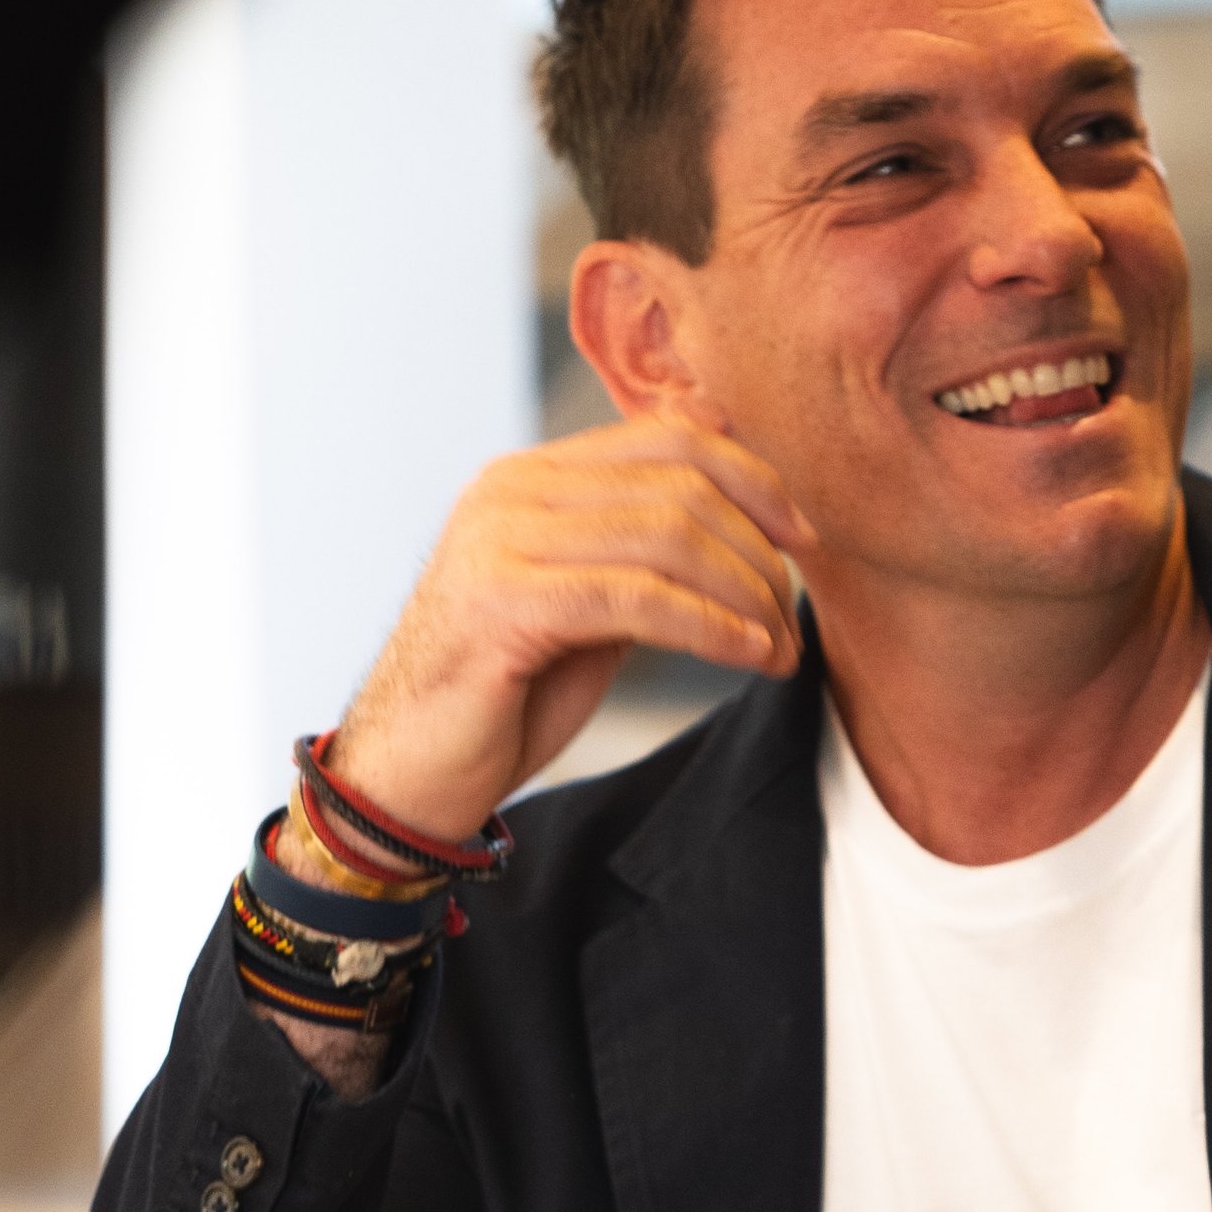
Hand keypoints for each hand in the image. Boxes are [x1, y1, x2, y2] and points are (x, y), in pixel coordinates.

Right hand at [294, 415, 812, 855]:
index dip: (753, 479)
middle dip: (758, 552)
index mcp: (531, 477)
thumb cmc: (505, 696)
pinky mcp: (500, 600)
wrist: (408, 774)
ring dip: (746, 596)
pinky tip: (747, 655)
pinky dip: (710, 626)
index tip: (803, 538)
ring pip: (667, 535)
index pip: (668, 437)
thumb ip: (643, 551)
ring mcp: (499, 539)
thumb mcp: (588, 602)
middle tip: (792, 618)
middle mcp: (510, 490)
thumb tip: (743, 508)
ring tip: (778, 649)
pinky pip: (637, 597)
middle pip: (679, 483)